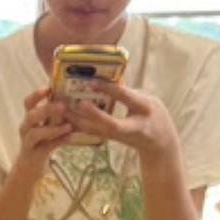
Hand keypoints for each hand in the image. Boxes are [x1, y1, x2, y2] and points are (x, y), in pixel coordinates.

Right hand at [17, 88, 75, 176]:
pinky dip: (58, 142)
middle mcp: (26, 128)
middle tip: (63, 106)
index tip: (48, 88)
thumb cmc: (42, 141)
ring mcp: (28, 141)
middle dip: (46, 109)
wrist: (30, 166)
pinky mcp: (34, 154)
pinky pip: (45, 147)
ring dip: (52, 128)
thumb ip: (57, 115)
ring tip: (68, 126)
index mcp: (29, 118)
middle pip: (31, 115)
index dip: (36, 94)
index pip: (28, 102)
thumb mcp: (48, 126)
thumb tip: (76, 99)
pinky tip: (70, 138)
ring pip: (35, 133)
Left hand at [60, 80, 180, 166]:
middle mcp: (130, 127)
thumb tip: (109, 76)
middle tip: (72, 102)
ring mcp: (118, 136)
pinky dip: (77, 127)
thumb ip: (128, 91)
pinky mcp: (109, 138)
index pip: (125, 99)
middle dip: (90, 114)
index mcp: (144, 111)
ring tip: (61, 108)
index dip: (109, 90)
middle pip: (108, 123)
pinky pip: (91, 133)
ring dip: (77, 121)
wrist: (157, 143)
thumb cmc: (153, 116)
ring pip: (95, 130)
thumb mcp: (146, 100)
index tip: (92, 82)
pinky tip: (63, 120)